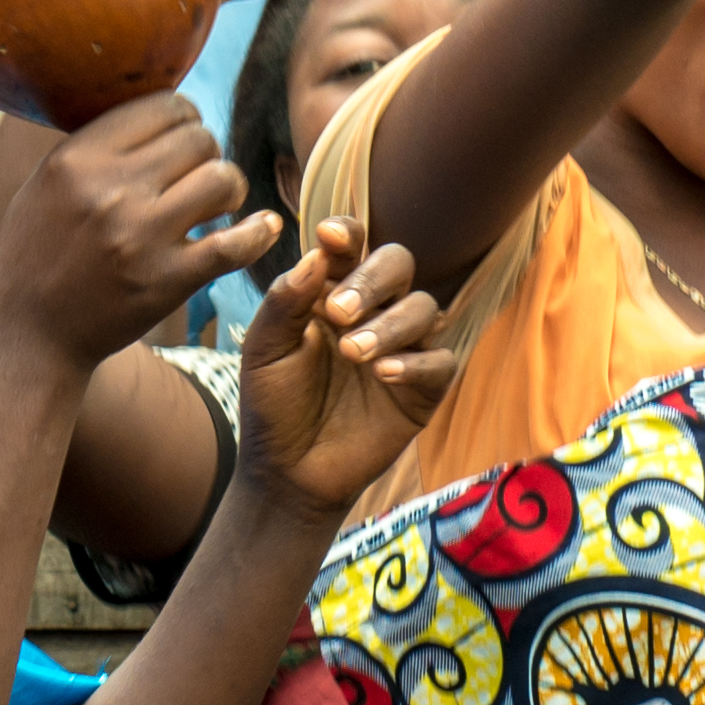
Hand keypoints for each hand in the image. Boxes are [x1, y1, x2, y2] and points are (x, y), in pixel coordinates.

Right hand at [0, 93, 268, 370]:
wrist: (27, 335)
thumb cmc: (33, 256)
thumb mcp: (44, 184)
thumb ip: (93, 147)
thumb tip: (158, 110)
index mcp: (76, 158)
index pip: (164, 104)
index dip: (184, 119)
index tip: (180, 143)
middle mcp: (110, 190)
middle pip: (199, 138)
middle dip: (206, 155)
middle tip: (195, 180)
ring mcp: (141, 236)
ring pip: (223, 178)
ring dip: (228, 190)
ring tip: (215, 206)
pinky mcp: (167, 281)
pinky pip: (234, 244)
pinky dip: (257, 234)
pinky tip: (262, 229)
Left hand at [232, 222, 453, 511]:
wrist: (287, 470)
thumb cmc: (273, 405)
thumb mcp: (264, 351)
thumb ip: (284, 302)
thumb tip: (314, 256)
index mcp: (332, 292)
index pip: (352, 247)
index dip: (348, 234)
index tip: (330, 237)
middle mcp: (374, 311)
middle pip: (398, 264)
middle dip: (372, 279)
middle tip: (337, 313)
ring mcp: (404, 347)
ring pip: (425, 308)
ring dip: (390, 324)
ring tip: (353, 353)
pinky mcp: (424, 389)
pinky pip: (441, 361)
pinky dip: (416, 363)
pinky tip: (383, 374)